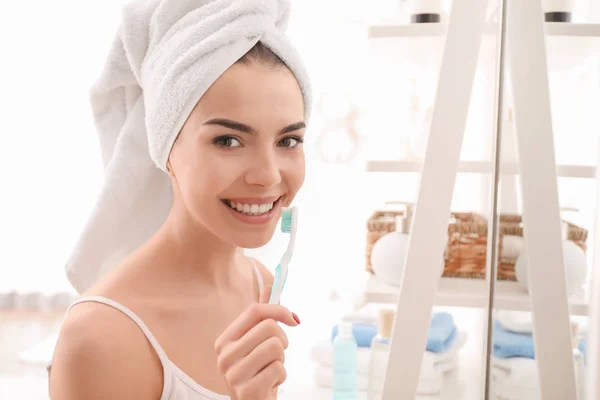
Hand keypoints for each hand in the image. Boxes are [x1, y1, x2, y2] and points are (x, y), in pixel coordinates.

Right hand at [214, 285, 299, 399]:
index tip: (293, 319)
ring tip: (271, 368)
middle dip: (282, 340)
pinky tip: (270, 383)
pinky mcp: (247, 390)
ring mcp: (233, 374)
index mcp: (225, 340)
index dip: (278, 310)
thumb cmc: (257, 371)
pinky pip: (278, 369)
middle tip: (277, 353)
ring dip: (281, 359)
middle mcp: (225, 355)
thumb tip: (270, 286)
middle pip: (269, 327)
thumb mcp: (256, 342)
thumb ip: (261, 316)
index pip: (254, 311)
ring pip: (275, 347)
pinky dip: (281, 376)